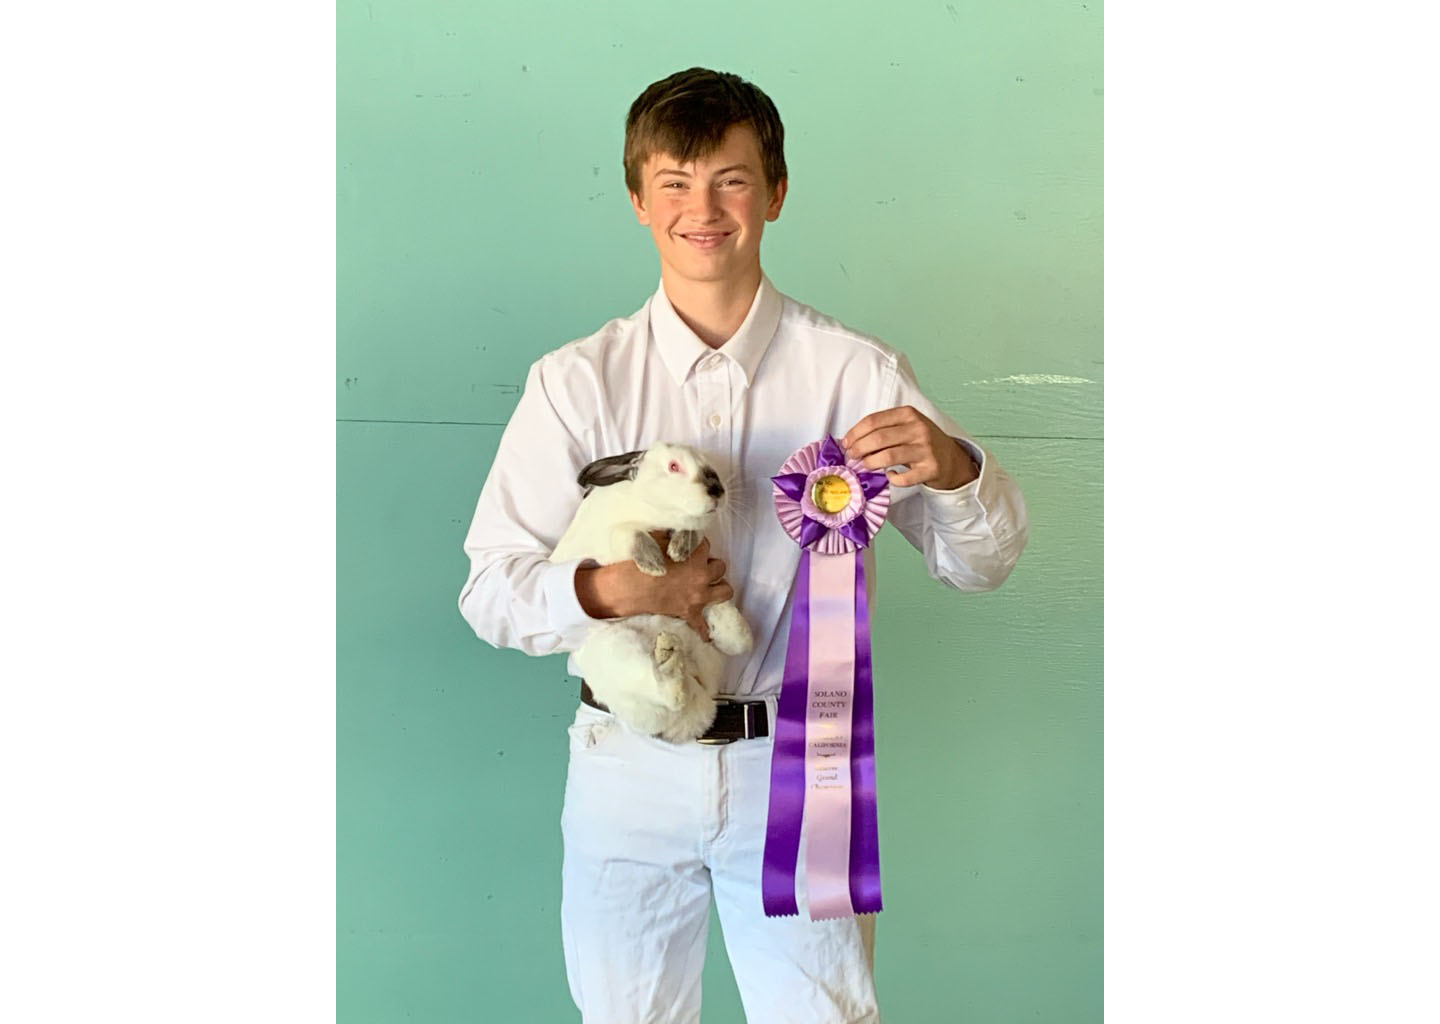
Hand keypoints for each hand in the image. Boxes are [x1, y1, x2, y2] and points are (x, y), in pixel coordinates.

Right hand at [574, 531, 732, 640]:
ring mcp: (697, 597)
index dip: (697, 546)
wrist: (626, 588)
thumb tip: (677, 533)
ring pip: (725, 591)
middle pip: (720, 567)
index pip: (706, 545)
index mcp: (695, 556)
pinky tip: (705, 631)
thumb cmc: (639, 562)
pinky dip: (704, 628)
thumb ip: (672, 536)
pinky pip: (703, 626)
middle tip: (698, 566)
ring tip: (708, 585)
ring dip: (718, 587)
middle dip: (710, 565)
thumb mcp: (655, 539)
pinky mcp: (688, 613)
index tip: (689, 548)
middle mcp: (701, 576)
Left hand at [842, 406, 978, 488]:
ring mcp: (926, 449)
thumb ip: (883, 429)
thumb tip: (851, 442)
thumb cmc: (921, 442)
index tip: (846, 443)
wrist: (951, 459)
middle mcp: (918, 428)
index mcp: (908, 414)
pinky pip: (904, 478)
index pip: (874, 420)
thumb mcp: (906, 426)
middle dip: (859, 448)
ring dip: (871, 463)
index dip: (855, 433)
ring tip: (865, 466)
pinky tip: (890, 476)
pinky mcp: (931, 469)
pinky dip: (893, 478)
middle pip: (878, 438)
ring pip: (888, 456)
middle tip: (852, 456)